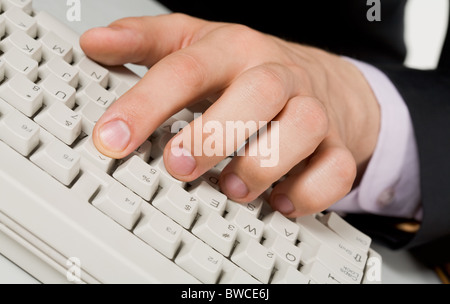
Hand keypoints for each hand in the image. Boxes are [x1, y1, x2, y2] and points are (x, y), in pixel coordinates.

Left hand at [80, 13, 379, 217]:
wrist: (320, 79)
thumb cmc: (250, 66)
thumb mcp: (195, 43)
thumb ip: (146, 42)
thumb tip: (96, 43)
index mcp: (235, 51)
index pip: (186, 69)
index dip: (146, 105)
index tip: (112, 138)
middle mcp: (277, 77)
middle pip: (257, 94)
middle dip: (214, 135)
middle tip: (178, 166)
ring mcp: (312, 110)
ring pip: (302, 130)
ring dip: (261, 167)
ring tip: (230, 186)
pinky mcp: (336, 144)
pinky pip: (335, 170)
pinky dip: (308, 193)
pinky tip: (278, 201)